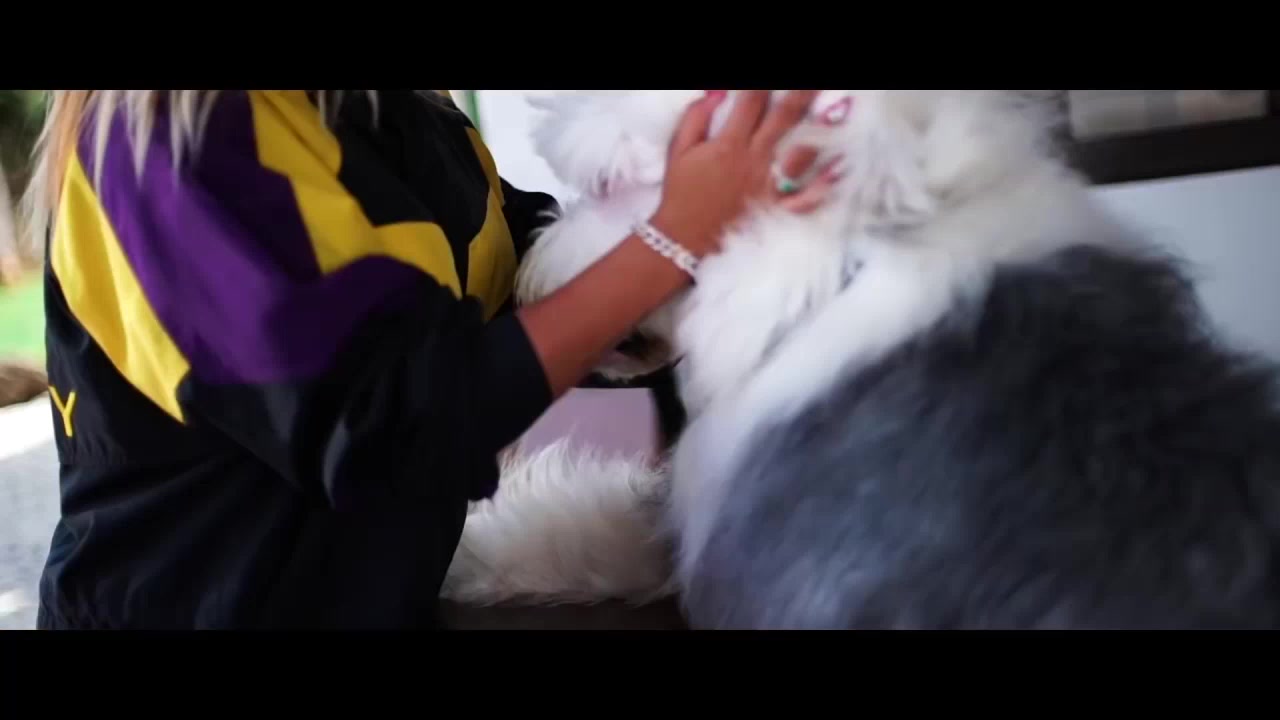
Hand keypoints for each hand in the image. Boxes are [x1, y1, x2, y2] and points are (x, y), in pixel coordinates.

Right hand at [649, 90, 841, 258]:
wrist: (683, 237)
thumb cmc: (681, 193)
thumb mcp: (679, 150)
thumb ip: (696, 118)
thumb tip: (717, 92)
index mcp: (730, 144)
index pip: (752, 102)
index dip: (761, 85)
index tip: (769, 80)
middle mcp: (754, 160)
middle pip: (784, 119)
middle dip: (800, 94)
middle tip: (814, 84)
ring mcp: (769, 184)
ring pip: (802, 153)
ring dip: (820, 131)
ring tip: (836, 112)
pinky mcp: (775, 207)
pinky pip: (805, 196)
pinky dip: (823, 184)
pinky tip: (838, 167)